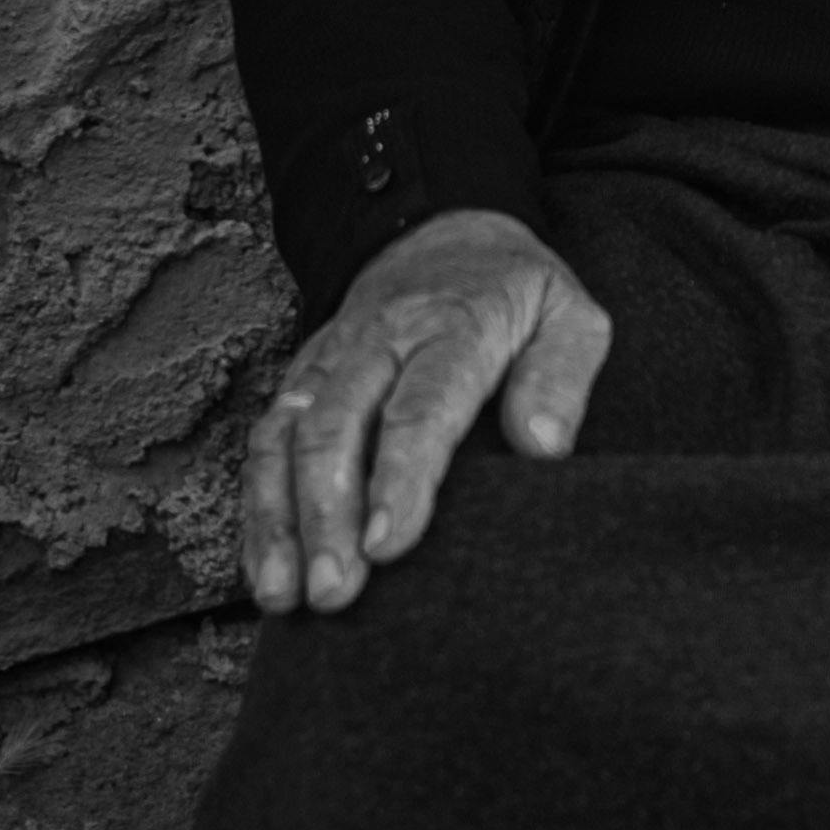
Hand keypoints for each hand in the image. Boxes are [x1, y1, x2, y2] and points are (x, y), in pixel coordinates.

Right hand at [242, 206, 614, 613]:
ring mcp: (331, 360)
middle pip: (336, 427)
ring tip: (284, 596)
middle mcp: (380, 342)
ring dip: (279, 519)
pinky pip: (266, 441)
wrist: (443, 234)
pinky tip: (265, 566)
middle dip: (327, 515)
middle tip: (336, 591)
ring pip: (287, 438)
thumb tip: (544, 446)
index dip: (400, 478)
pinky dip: (258, 506)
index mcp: (454, 326)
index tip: (389, 544)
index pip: (421, 407)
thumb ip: (563, 377)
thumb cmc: (518, 295)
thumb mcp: (571, 315)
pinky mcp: (302, 379)